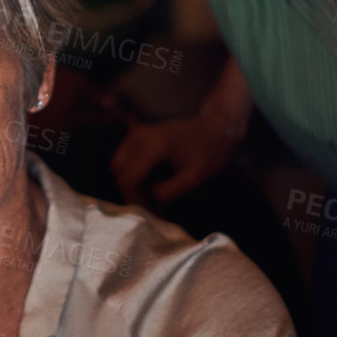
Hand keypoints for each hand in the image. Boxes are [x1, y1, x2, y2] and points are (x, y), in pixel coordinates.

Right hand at [111, 114, 243, 205]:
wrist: (218, 125)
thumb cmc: (210, 150)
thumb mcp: (194, 177)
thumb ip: (168, 192)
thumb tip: (149, 203)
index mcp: (152, 145)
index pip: (128, 179)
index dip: (134, 200)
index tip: (149, 212)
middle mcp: (138, 136)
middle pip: (119, 173)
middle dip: (131, 192)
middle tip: (151, 205)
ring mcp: (137, 132)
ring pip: (118, 165)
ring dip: (130, 182)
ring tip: (152, 194)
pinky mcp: (139, 133)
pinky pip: (125, 157)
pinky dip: (133, 171)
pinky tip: (152, 180)